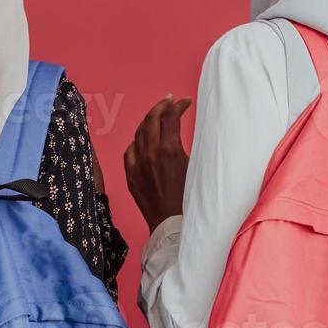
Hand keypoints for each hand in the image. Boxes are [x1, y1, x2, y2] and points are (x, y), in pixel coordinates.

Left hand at [124, 95, 191, 232]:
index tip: (185, 101)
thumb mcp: (197, 169)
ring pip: (138, 133)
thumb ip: (192, 147)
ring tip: (157, 115)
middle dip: (161, 106)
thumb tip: (195, 133)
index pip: (170, 117)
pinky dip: (137, 141)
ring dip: (148, 121)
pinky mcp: (131, 177)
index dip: (178, 105)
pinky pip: (129, 151)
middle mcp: (150, 154)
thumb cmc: (191, 200)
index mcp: (169, 150)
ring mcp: (138, 165)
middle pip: (151, 119)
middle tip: (169, 101)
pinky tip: (142, 140)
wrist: (173, 226)